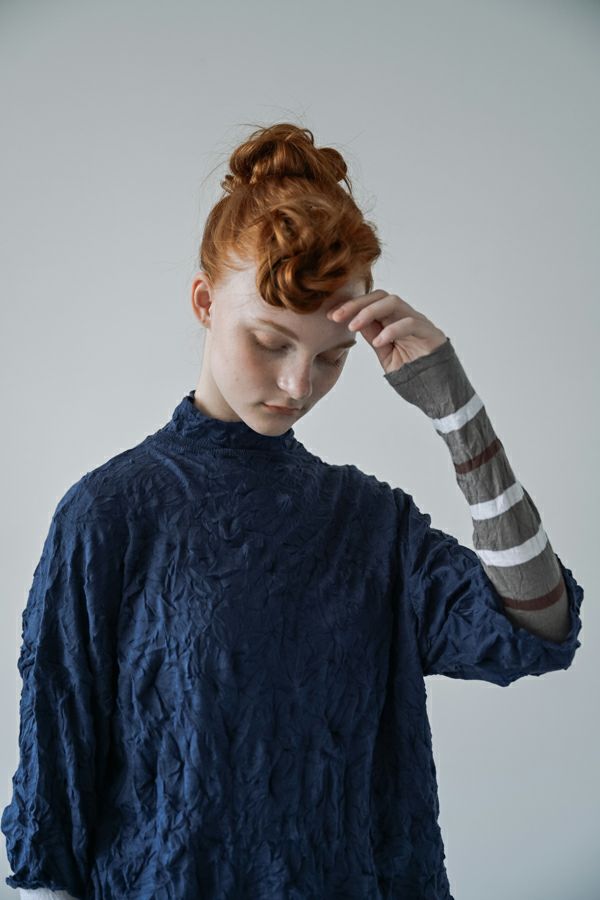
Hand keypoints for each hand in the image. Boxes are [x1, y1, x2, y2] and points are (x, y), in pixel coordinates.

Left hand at [327, 289, 447, 374]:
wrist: (441, 395)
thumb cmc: (415, 377)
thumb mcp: (386, 356)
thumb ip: (374, 337)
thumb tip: (354, 321)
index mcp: (396, 322)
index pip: (372, 303)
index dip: (351, 306)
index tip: (330, 316)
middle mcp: (408, 318)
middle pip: (381, 296)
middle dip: (356, 304)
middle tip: (336, 317)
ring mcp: (421, 324)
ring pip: (394, 303)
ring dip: (370, 312)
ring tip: (353, 326)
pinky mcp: (432, 335)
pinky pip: (411, 323)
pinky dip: (392, 330)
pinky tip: (378, 342)